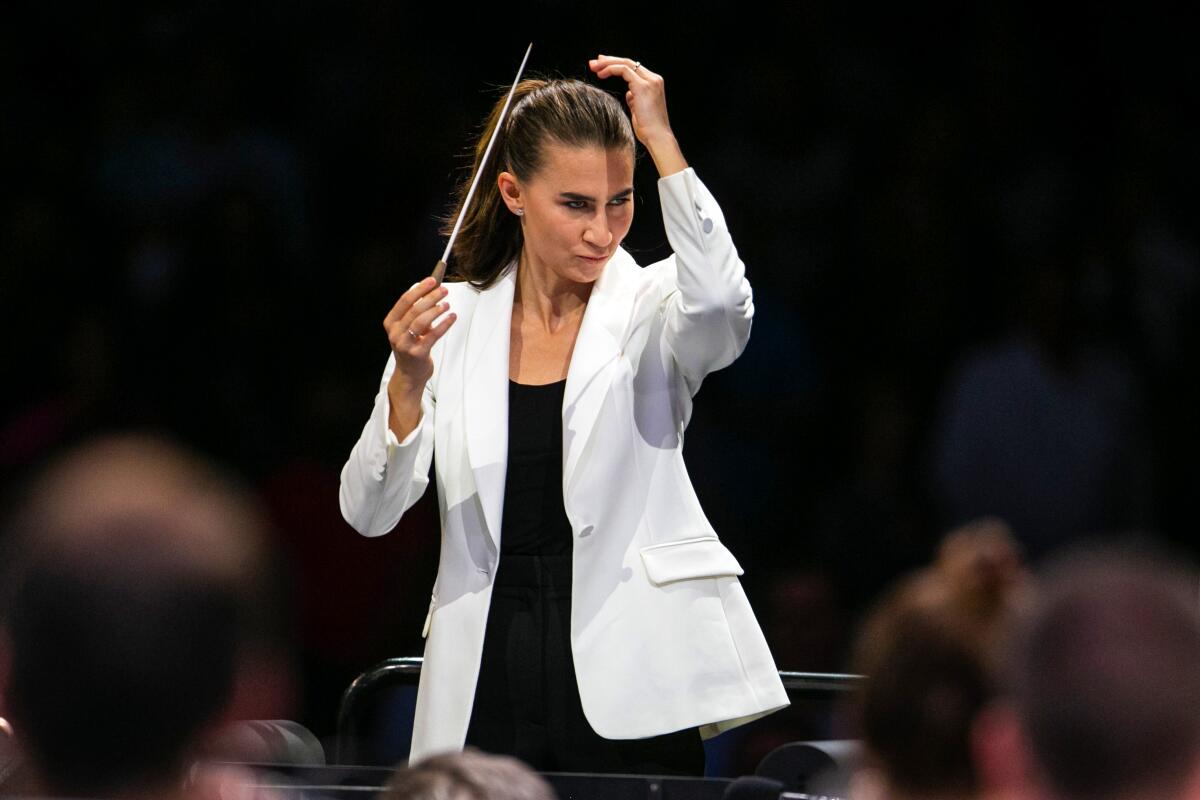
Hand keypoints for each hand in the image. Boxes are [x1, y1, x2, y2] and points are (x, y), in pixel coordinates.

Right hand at [382, 276, 455, 435]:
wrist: (410, 374)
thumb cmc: (411, 346)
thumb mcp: (408, 328)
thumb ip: (416, 311)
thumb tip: (428, 288)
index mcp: (391, 323)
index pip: (404, 301)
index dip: (419, 289)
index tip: (432, 280)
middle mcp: (395, 333)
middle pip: (414, 309)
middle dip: (430, 297)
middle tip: (444, 290)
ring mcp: (405, 344)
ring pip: (421, 321)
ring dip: (436, 309)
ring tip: (447, 304)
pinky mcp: (418, 353)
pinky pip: (433, 335)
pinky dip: (444, 324)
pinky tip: (452, 317)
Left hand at [589, 54, 687, 176]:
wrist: (657, 138)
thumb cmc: (648, 130)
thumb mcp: (639, 111)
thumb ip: (635, 100)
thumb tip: (629, 94)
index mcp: (654, 84)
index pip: (634, 68)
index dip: (616, 65)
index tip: (602, 67)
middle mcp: (654, 79)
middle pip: (629, 62)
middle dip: (609, 61)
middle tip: (593, 62)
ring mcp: (650, 81)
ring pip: (626, 63)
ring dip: (607, 63)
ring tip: (593, 67)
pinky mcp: (643, 86)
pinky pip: (624, 70)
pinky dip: (611, 69)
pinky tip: (601, 75)